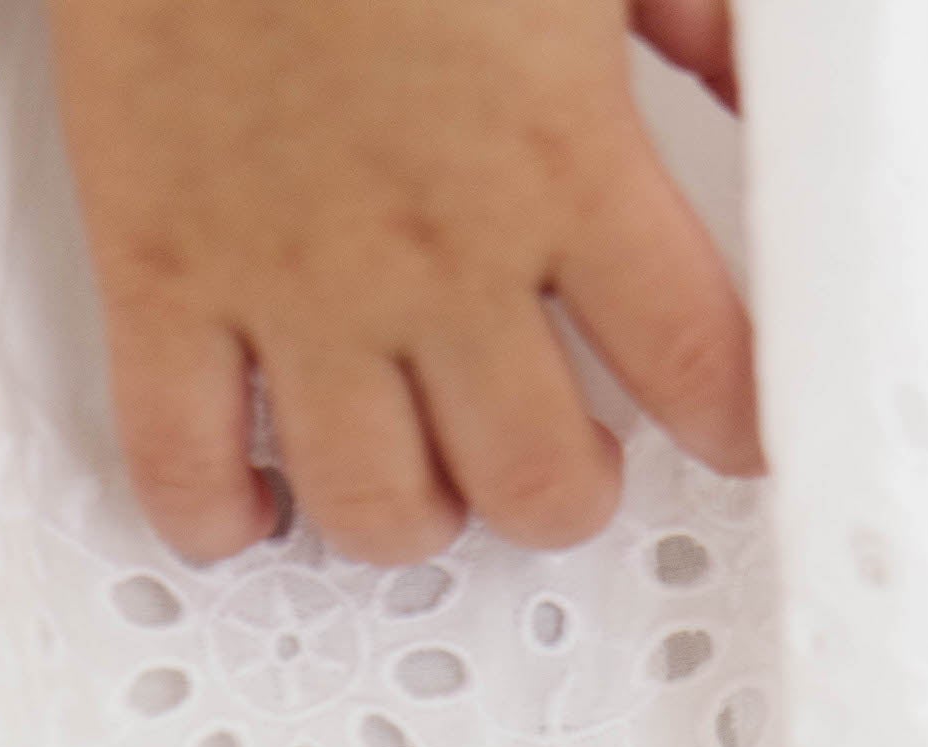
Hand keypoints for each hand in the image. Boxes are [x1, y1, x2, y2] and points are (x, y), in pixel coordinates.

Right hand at [43, 0, 761, 567]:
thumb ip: (700, 15)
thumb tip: (765, 91)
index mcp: (558, 156)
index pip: (695, 368)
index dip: (735, 422)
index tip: (735, 427)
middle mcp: (432, 249)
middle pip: (538, 481)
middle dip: (569, 485)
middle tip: (570, 450)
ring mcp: (291, 277)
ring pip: (380, 509)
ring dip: (420, 515)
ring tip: (430, 476)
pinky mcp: (162, 267)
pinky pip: (183, 460)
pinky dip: (220, 512)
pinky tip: (256, 501)